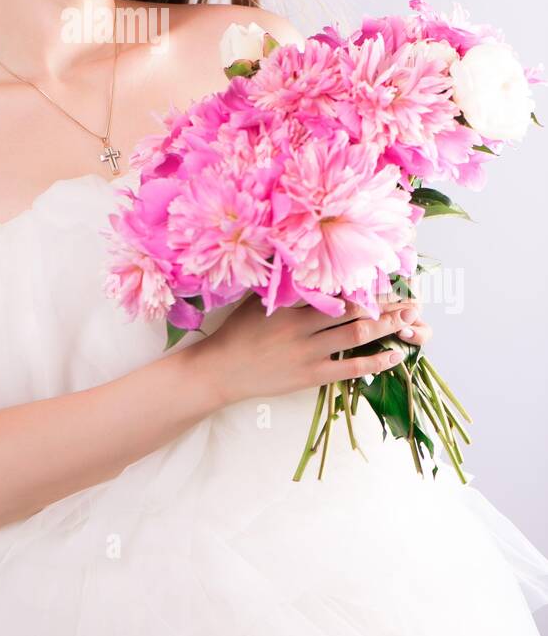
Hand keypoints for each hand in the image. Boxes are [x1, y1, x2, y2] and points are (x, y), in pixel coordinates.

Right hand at [199, 292, 422, 408]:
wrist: (223, 370)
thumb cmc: (238, 332)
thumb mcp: (258, 300)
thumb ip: (283, 284)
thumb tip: (301, 259)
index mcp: (291, 304)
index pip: (335, 289)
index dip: (364, 284)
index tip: (385, 276)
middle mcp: (304, 327)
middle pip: (353, 311)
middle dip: (385, 305)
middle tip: (411, 300)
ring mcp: (309, 353)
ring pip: (356, 336)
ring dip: (386, 327)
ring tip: (409, 321)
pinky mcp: (311, 376)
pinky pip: (350, 368)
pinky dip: (375, 361)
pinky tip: (394, 355)